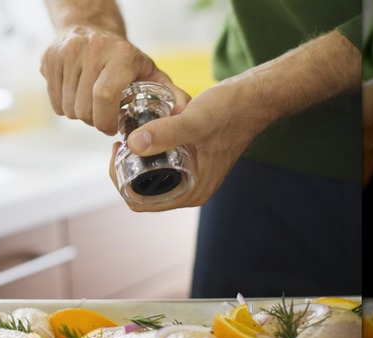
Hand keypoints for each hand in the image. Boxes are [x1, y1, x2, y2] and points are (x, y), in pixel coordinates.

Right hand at [40, 25, 189, 134]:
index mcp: (120, 55)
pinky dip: (64, 107)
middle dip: (93, 121)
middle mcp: (92, 49)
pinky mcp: (49, 58)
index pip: (104, 95)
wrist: (91, 28)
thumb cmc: (125, 59)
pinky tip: (76, 96)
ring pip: (67, 107)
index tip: (111, 127)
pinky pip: (53, 100)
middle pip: (84, 107)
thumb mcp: (150, 73)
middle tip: (102, 116)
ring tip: (91, 104)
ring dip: (79, 114)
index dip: (105, 120)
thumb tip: (184, 113)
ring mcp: (67, 52)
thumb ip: (171, 94)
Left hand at [109, 30, 360, 211]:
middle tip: (119, 141)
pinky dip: (148, 154)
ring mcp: (192, 177)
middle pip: (141, 193)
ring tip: (127, 136)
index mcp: (191, 192)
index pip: (140, 203)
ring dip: (134, 161)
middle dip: (124, 170)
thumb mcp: (194, 120)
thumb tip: (132, 145)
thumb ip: (166, 132)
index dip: (120, 181)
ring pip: (149, 179)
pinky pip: (161, 166)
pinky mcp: (192, 162)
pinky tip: (141, 133)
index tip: (117, 151)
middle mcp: (190, 190)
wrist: (255, 98)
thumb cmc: (230, 110)